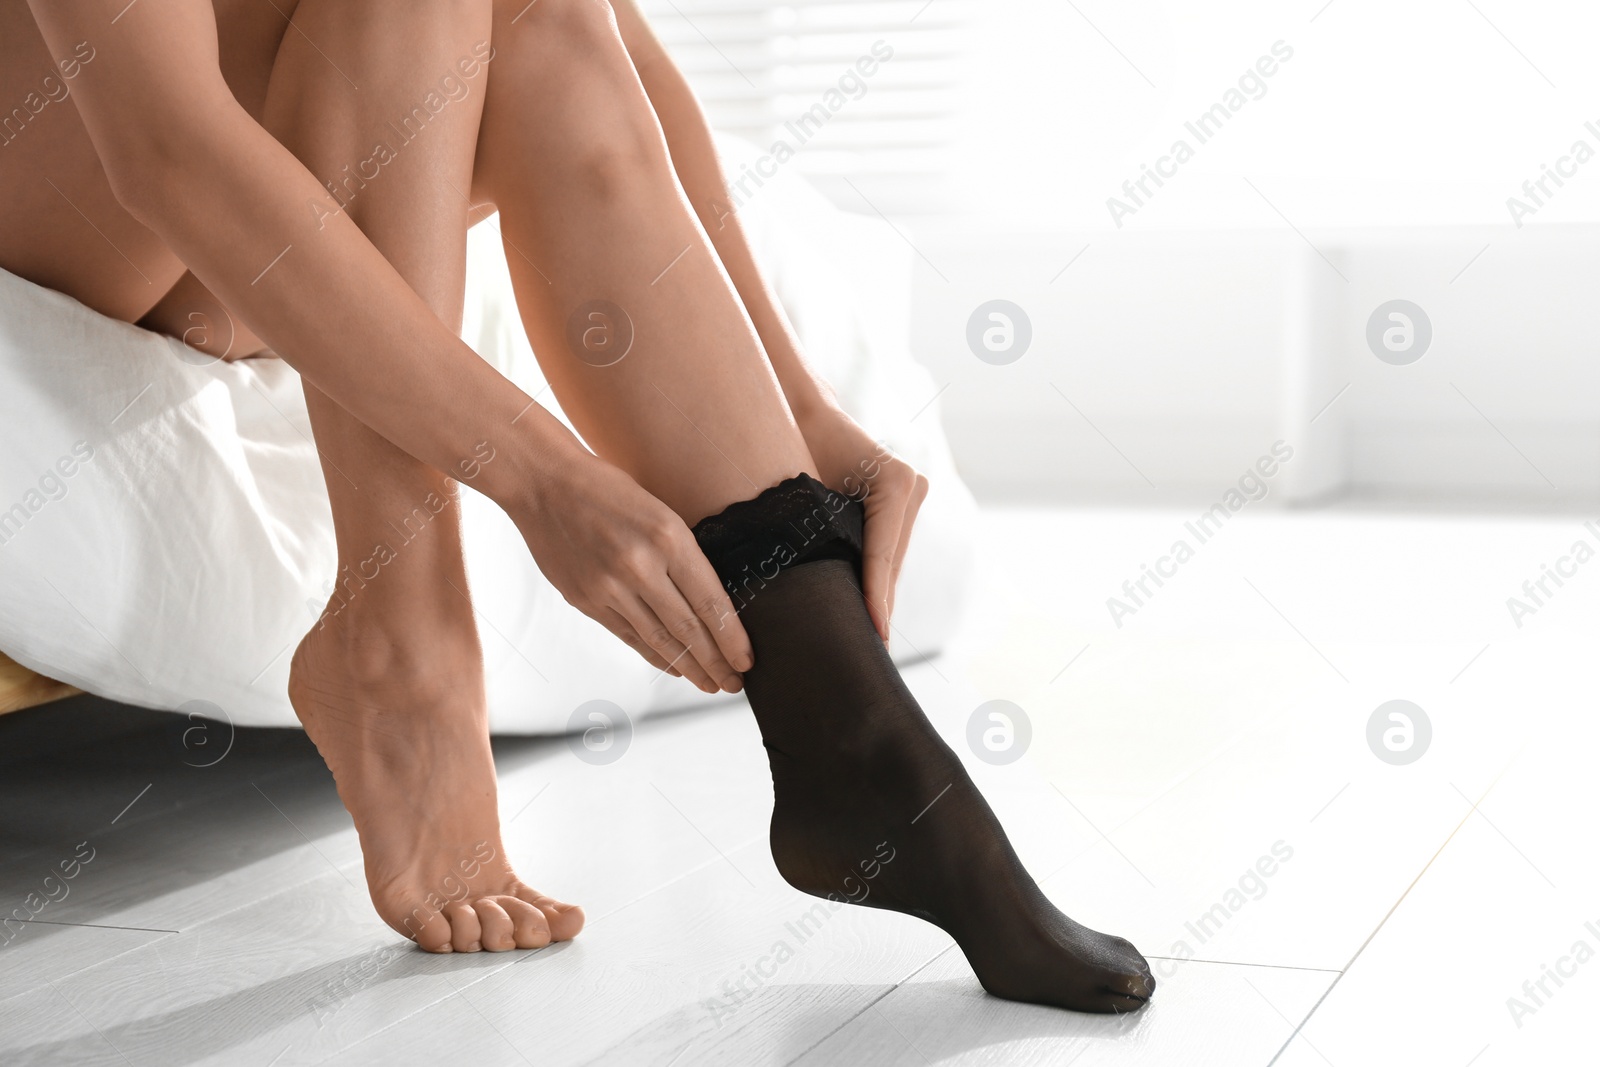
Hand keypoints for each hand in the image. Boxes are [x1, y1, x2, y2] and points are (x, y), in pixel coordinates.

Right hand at [515, 446, 752, 693]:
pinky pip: (627, 636)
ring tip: (709, 684)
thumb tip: (712, 600)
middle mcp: (640, 566)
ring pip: (658, 639)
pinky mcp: (585, 599)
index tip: (747, 660)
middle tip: (733, 685)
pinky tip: (672, 667)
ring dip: (688, 667)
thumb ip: (682, 552)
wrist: (543, 483)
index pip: (711, 601)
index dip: (732, 638)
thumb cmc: (607, 488)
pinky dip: (653, 655)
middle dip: (715, 663)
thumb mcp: (660, 508)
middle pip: (688, 629)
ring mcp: (609, 587)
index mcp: (668, 537)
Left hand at [795, 404, 928, 643]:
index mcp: (894, 481)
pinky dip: (876, 578)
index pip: (881, 554)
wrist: (803, 414)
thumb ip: (817, 533)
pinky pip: (888, 550)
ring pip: (891, 561)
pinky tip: (869, 612)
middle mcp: (910, 486)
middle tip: (870, 650)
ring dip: (878, 596)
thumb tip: (816, 588)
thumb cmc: (795, 445)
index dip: (876, 596)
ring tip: (869, 639)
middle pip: (891, 563)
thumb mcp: (804, 492)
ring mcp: (912, 493)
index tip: (874, 632)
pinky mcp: (902, 502)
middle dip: (878, 606)